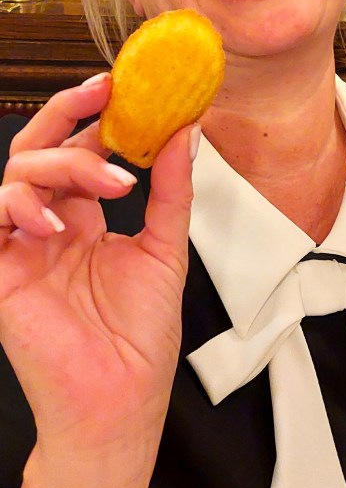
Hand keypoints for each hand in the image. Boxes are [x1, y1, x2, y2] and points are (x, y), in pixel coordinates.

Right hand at [0, 75, 198, 487]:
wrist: (121, 398)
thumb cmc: (140, 337)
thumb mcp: (166, 248)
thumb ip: (172, 189)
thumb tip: (186, 131)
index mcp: (85, 218)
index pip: (78, 150)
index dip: (95, 117)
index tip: (123, 88)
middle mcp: (51, 224)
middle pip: (41, 149)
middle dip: (67, 114)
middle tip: (102, 94)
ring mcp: (23, 245)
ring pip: (18, 173)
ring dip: (64, 165)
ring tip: (111, 183)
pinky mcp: (2, 270)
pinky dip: (21, 206)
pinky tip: (58, 223)